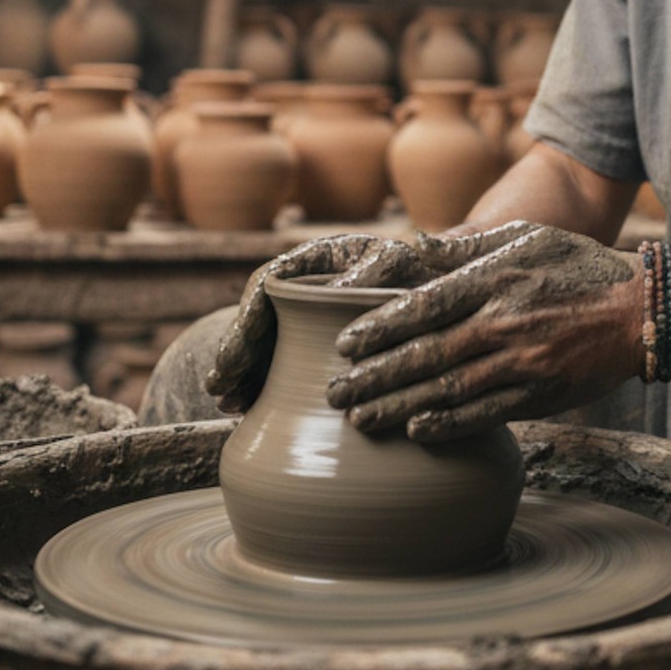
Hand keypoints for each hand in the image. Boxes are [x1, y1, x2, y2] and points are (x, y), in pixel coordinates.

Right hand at [206, 226, 526, 415]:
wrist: (449, 292)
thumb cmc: (425, 273)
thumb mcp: (402, 267)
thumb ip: (375, 273)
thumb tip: (343, 291)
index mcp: (318, 258)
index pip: (269, 285)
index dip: (247, 320)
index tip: (236, 352)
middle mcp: (307, 286)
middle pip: (259, 320)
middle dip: (237, 354)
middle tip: (220, 388)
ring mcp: (311, 318)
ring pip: (266, 345)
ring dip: (244, 374)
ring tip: (230, 405)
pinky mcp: (319, 347)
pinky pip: (285, 365)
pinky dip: (265, 386)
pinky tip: (250, 411)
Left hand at [327, 221, 640, 441]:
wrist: (638, 311)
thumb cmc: (574, 265)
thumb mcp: (523, 237)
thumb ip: (467, 247)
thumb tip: (410, 249)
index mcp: (495, 279)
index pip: (425, 306)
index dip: (380, 327)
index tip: (345, 344)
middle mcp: (504, 322)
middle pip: (427, 355)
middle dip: (374, 377)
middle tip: (335, 391)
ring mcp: (521, 363)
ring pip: (448, 390)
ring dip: (398, 407)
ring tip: (360, 419)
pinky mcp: (537, 395)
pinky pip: (484, 414)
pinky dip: (447, 424)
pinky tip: (415, 430)